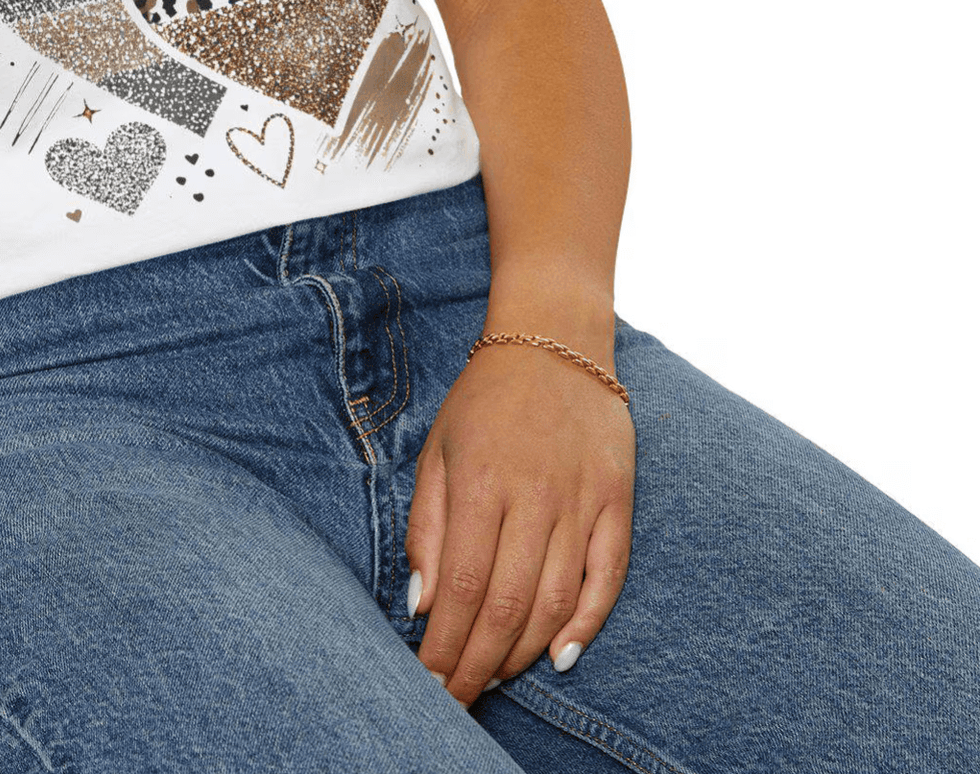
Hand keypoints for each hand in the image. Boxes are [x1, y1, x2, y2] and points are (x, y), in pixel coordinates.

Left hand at [408, 335, 634, 703]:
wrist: (554, 340)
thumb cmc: (485, 400)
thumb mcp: (438, 450)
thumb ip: (427, 527)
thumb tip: (421, 603)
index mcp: (481, 482)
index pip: (462, 586)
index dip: (447, 643)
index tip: (430, 680)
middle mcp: (534, 495)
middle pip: (508, 604)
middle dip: (480, 663)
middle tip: (459, 698)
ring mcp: (581, 499)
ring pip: (556, 600)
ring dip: (524, 651)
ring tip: (496, 678)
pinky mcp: (618, 500)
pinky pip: (608, 577)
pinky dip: (587, 623)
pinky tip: (561, 656)